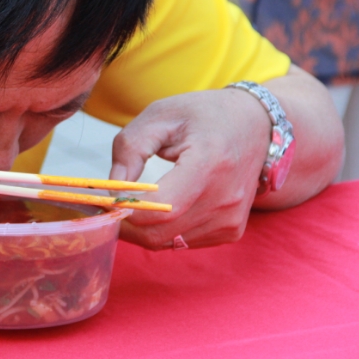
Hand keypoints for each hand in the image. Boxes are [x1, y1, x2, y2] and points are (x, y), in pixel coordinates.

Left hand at [109, 89, 271, 249]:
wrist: (256, 126)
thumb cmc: (204, 116)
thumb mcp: (160, 115)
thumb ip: (130, 148)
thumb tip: (110, 189)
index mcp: (210, 163)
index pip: (159, 207)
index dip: (123, 207)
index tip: (103, 195)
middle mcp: (226, 198)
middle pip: (158, 232)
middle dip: (124, 222)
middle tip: (107, 203)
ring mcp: (231, 219)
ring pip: (166, 242)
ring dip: (141, 228)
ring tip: (133, 200)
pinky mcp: (231, 231)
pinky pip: (182, 242)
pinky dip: (162, 230)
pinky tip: (161, 206)